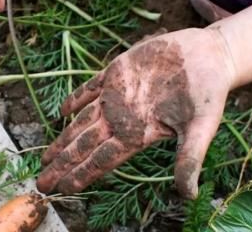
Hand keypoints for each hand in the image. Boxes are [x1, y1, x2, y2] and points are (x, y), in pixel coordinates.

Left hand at [37, 28, 236, 198]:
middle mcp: (122, 118)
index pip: (102, 159)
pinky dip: (75, 99)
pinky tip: (61, 112)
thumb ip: (190, 158)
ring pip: (81, 121)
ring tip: (45, 157)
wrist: (208, 56)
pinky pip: (89, 88)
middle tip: (42, 182)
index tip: (62, 189)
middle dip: (63, 163)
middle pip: (85, 145)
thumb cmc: (208, 93)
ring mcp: (117, 95)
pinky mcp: (117, 72)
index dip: (81, 173)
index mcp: (138, 133)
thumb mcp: (201, 128)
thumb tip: (188, 195)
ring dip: (63, 138)